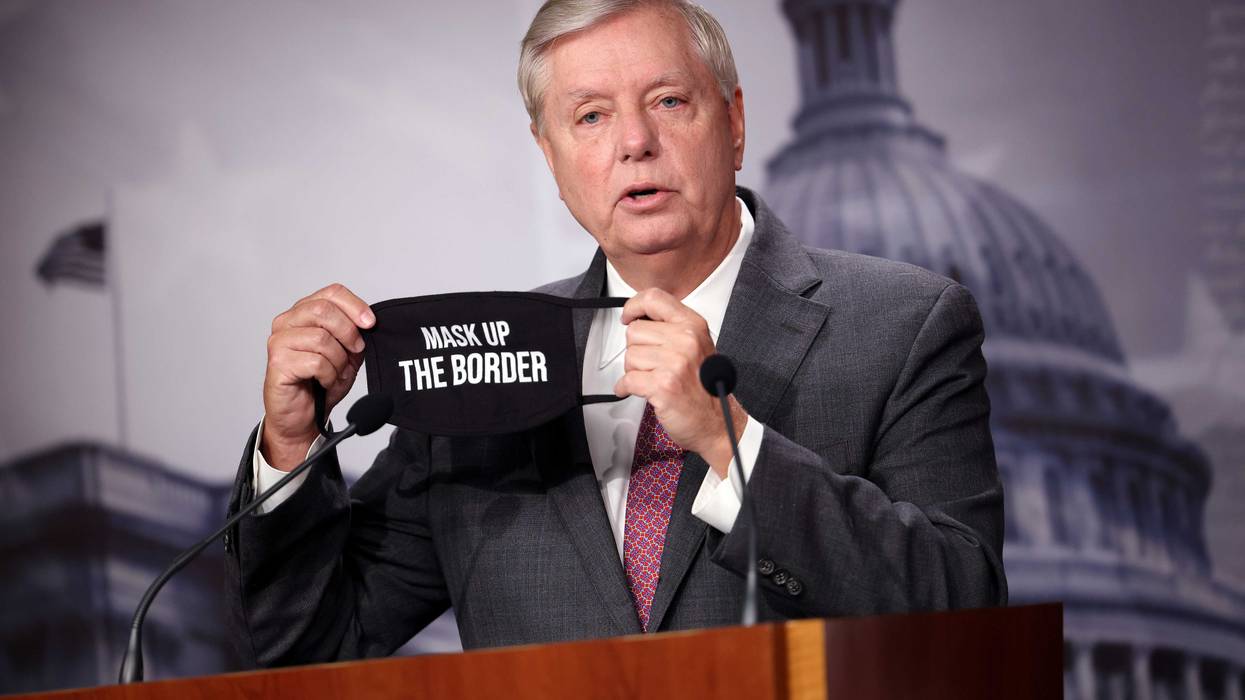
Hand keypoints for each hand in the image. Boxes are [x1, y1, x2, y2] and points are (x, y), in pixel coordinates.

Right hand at [261, 283, 374, 469]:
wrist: (303, 416)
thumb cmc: (320, 383)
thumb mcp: (346, 354)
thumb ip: (354, 335)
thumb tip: (368, 322)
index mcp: (304, 313)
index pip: (331, 293)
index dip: (355, 305)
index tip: (370, 323)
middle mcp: (287, 322)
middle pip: (324, 310)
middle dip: (348, 333)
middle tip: (354, 351)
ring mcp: (279, 341)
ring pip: (321, 338)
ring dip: (338, 360)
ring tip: (335, 373)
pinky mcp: (277, 363)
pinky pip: (315, 362)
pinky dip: (328, 375)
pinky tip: (324, 382)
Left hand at [614, 288, 747, 477]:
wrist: (719, 423)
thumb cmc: (706, 389)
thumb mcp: (698, 346)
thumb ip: (672, 329)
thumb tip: (639, 318)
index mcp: (693, 326)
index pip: (654, 298)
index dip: (634, 306)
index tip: (628, 316)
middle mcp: (686, 340)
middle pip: (635, 331)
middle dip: (636, 350)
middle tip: (650, 364)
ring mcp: (675, 362)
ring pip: (629, 356)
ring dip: (634, 371)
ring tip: (651, 379)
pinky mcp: (664, 385)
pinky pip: (627, 379)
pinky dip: (625, 388)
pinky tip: (635, 390)